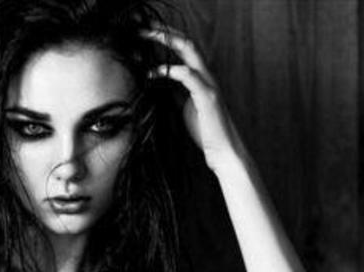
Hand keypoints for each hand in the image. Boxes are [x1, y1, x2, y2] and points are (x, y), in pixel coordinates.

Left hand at [143, 26, 245, 173]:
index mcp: (200, 76)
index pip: (182, 47)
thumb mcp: (183, 106)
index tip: (142, 32)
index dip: (164, 36)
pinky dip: (170, 70)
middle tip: (140, 27)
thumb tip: (154, 79)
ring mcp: (208, 83)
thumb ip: (173, 90)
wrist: (222, 151)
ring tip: (145, 37)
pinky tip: (153, 71)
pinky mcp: (207, 96)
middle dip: (163, 31)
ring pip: (189, 50)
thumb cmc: (204, 130)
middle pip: (185, 41)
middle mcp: (205, 74)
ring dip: (166, 41)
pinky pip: (188, 76)